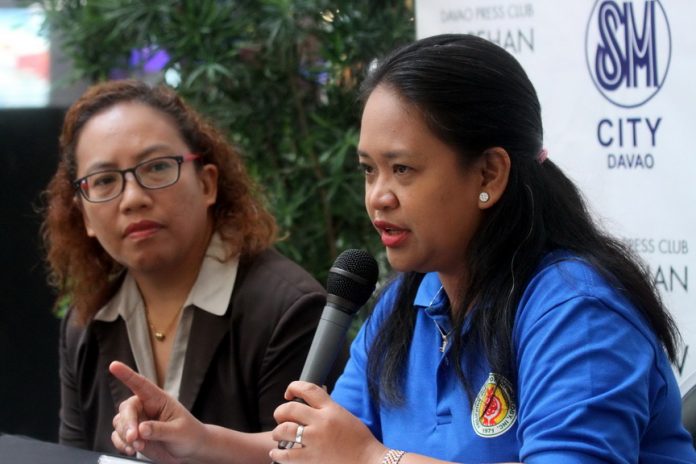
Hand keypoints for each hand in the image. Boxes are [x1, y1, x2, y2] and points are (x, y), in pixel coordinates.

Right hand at [109, 361, 206, 462]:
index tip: (114, 365)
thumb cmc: (189, 434)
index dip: (127, 374)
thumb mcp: (178, 432)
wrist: (190, 450)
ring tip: (138, 446)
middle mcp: (146, 408)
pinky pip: (118, 437)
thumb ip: (159, 430)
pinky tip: (131, 449)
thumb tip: (141, 428)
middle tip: (134, 437)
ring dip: (125, 435)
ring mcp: (138, 421)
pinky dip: (121, 444)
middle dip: (127, 423)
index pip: (141, 384)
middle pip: (127, 408)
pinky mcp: (133, 435)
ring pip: (120, 423)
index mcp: (159, 399)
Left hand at [269, 381, 385, 463]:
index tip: (289, 393)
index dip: (294, 387)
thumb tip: (310, 403)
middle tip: (280, 418)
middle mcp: (321, 422)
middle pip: (290, 409)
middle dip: (280, 412)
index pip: (308, 389)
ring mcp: (315, 440)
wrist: (368, 461)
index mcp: (331, 409)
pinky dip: (277, 454)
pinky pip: (287, 455)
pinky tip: (276, 453)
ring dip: (277, 432)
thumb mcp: (344, 416)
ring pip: (284, 430)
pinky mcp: (312, 459)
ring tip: (278, 436)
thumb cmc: (359, 440)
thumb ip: (327, 408)